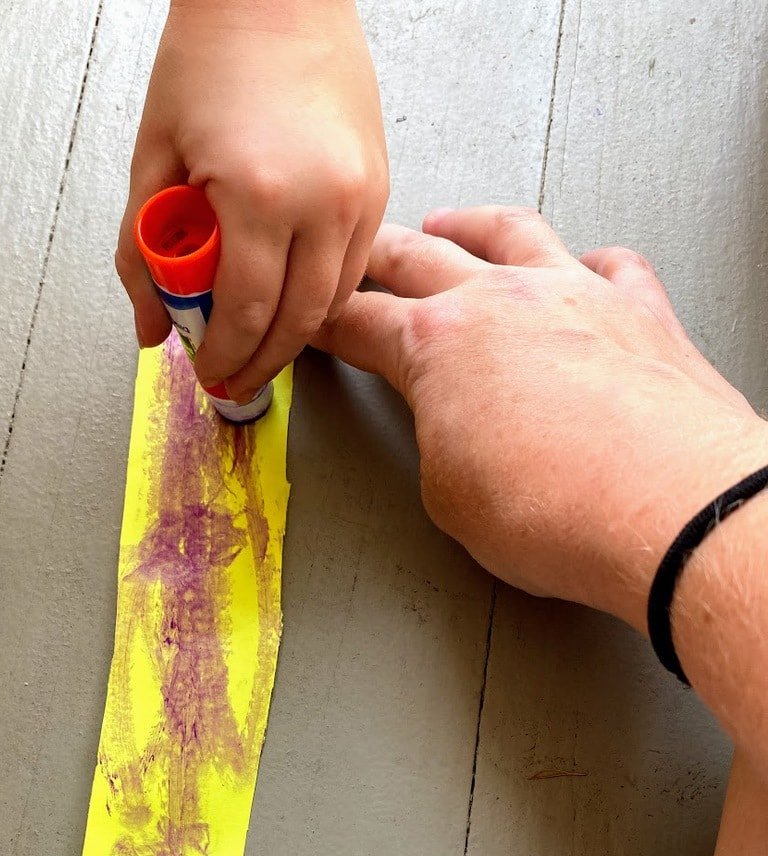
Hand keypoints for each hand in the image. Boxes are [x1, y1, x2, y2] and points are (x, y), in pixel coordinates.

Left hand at [116, 0, 387, 400]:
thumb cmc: (213, 53)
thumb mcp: (154, 155)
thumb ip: (141, 251)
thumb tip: (150, 325)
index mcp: (260, 195)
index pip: (244, 315)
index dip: (224, 359)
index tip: (209, 375)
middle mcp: (323, 201)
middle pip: (296, 323)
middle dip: (260, 363)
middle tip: (233, 380)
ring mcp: (361, 195)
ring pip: (333, 302)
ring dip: (294, 337)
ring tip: (259, 349)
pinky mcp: (379, 185)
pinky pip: (355, 266)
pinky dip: (323, 296)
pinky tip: (291, 303)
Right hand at [315, 207, 766, 631]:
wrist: (666, 509)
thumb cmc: (562, 509)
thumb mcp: (451, 498)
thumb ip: (438, 446)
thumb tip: (453, 438)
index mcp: (436, 344)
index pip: (360, 321)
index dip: (327, 322)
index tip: (314, 320)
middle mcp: (503, 300)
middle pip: (421, 256)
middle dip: (380, 256)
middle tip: (361, 255)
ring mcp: (576, 294)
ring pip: (511, 232)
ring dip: (471, 225)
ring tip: (451, 222)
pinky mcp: (641, 312)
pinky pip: (610, 263)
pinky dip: (589, 261)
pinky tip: (584, 264)